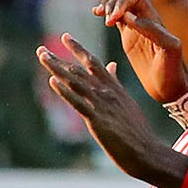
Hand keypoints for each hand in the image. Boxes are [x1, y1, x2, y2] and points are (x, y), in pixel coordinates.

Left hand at [37, 36, 187, 187]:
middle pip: (80, 69)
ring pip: (76, 82)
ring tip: (42, 56)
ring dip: (56, 68)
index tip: (65, 37)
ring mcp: (102, 104)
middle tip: (40, 49)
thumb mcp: (127, 101)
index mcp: (113, 87)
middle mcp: (107, 92)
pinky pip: (78, 102)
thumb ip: (115, 83)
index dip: (78, 49)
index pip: (93, 62)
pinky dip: (64, 91)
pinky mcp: (97, 120)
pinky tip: (52, 81)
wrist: (147, 151)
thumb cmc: (136, 131)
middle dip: (59, 58)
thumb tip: (111, 66)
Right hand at [91, 0, 187, 102]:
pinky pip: (116, 17)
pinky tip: (97, 15)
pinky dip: (105, 12)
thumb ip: (152, 30)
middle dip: (113, 2)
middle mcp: (145, 20)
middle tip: (107, 22)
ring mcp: (136, 28)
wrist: (169, 88)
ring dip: (107, 5)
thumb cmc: (172, 71)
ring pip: (119, 4)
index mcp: (154, 20)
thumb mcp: (168, 50)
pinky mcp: (128, 38)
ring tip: (101, 16)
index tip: (113, 19)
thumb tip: (129, 17)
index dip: (122, 2)